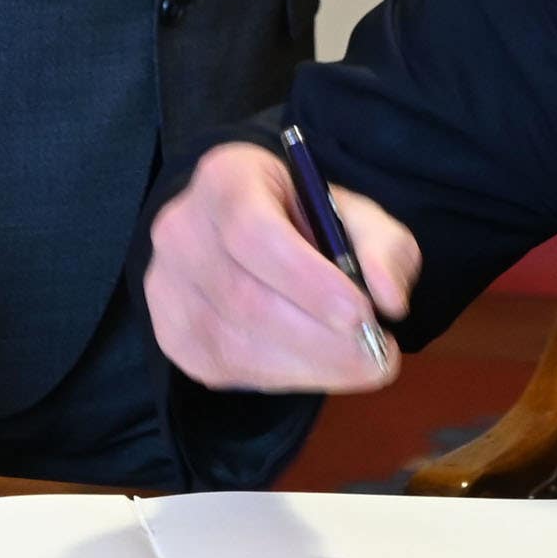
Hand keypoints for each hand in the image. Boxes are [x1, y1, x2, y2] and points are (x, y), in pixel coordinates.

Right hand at [144, 139, 415, 393]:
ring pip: (236, 344)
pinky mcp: (171, 334)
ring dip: (310, 367)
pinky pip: (227, 370)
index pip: (253, 232)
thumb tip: (389, 299)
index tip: (363, 314)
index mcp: (225, 179)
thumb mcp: (356, 215)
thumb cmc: (306, 220)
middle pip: (245, 299)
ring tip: (361, 365)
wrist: (248, 233)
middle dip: (322, 340)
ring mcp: (167, 286)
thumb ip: (383, 248)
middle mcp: (181, 230)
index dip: (308, 280)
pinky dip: (285, 378)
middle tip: (379, 357)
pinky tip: (318, 366)